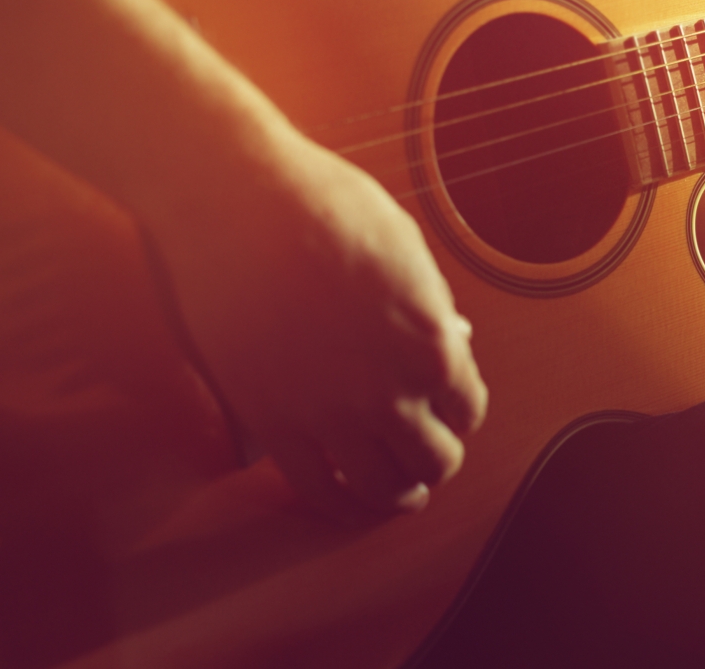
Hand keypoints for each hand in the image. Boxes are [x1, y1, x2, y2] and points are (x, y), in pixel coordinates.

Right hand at [146, 134, 487, 522]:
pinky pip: (316, 488)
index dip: (457, 414)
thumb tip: (449, 338)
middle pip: (434, 460)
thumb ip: (428, 306)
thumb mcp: (403, 250)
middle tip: (424, 458)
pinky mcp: (273, 423)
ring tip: (396, 492)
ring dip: (396, 494)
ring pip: (382, 488)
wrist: (236, 201)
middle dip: (435, 461)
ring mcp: (331, 412)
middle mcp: (391, 389)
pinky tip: (342, 495)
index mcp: (432, 343)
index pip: (467, 410)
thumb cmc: (320, 207)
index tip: (444, 414)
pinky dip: (338, 503)